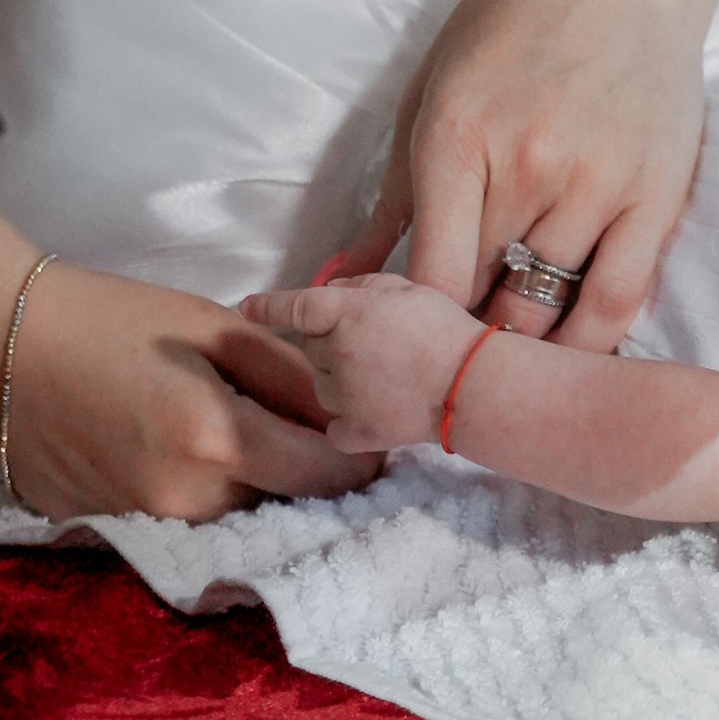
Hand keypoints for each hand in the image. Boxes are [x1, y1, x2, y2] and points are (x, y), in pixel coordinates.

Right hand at [0, 233, 380, 522]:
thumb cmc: (111, 319)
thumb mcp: (215, 329)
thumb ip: (292, 376)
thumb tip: (349, 414)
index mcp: (218, 440)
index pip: (328, 478)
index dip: (361, 461)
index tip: (371, 442)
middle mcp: (186, 500)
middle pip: (284, 508)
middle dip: (307, 479)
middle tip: (308, 438)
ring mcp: (144, 525)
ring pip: (235, 523)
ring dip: (255, 493)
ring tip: (245, 444)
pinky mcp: (109, 532)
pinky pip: (183, 526)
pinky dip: (200, 499)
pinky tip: (184, 457)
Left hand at [245, 275, 482, 451]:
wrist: (472, 384)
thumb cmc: (446, 330)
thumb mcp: (407, 288)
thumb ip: (362, 287)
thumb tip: (333, 294)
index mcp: (344, 314)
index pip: (293, 307)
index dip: (267, 306)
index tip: (246, 308)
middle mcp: (333, 354)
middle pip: (313, 348)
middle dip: (333, 343)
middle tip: (377, 346)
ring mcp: (341, 397)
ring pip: (322, 387)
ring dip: (341, 381)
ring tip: (385, 381)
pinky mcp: (354, 433)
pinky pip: (335, 428)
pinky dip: (347, 423)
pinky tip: (373, 415)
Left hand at [331, 0, 707, 351]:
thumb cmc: (510, 25)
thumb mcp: (428, 96)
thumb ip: (390, 202)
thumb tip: (336, 280)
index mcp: (456, 140)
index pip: (429, 278)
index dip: (416, 329)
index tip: (411, 343)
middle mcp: (525, 169)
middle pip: (484, 297)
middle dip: (462, 338)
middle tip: (453, 354)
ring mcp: (595, 185)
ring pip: (547, 309)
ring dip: (521, 341)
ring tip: (505, 353)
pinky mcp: (655, 196)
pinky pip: (618, 300)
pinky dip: (588, 340)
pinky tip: (568, 348)